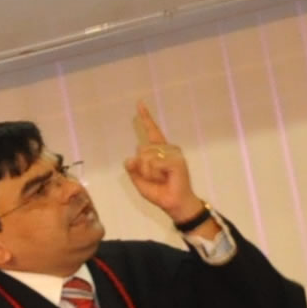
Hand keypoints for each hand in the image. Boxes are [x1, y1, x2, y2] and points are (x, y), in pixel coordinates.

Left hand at [123, 100, 202, 222]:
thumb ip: (132, 169)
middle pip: (140, 151)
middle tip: (154, 178)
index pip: (151, 131)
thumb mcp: (139, 181)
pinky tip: (165, 178)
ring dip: (147, 173)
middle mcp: (167, 148)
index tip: (139, 103)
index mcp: (159, 150)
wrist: (174, 203)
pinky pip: (153, 164)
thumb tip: (129, 158)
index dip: (145, 117)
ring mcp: (173, 153)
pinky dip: (154, 174)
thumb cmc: (159, 191)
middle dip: (140, 168)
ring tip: (161, 178)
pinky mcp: (177, 161)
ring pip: (145, 158)